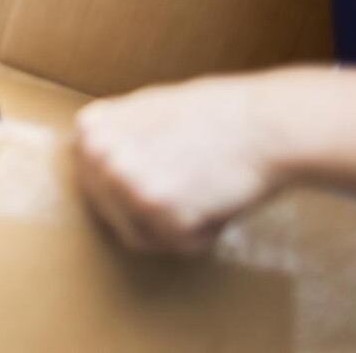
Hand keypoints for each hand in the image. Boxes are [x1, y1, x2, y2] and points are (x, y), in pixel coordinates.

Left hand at [74, 73, 292, 254]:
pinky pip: (175, 245)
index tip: (162, 175)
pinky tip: (216, 199)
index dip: (132, 190)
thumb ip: (115, 138)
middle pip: (111, 214)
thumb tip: (96, 163)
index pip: (92, 185)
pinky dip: (201, 235)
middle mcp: (98, 153)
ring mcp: (125, 181)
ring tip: (201, 188)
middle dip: (150, 211)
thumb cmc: (218, 115)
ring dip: (173, 227)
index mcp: (90, 129)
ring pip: (139, 236)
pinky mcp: (158, 211)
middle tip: (189, 182)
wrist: (265, 123)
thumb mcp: (147, 109)